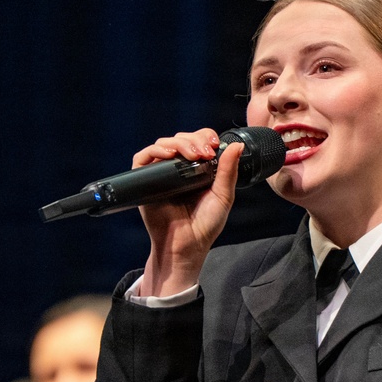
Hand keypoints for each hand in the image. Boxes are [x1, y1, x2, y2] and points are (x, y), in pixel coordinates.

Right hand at [133, 128, 243, 296]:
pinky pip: (143, 158)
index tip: (215, 144)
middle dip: (195, 139)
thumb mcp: (223, 196)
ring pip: (164, 144)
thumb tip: (238, 145)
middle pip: (181, 138)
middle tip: (206, 152)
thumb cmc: (205, 224)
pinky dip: (155, 150)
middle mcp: (178, 168)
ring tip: (193, 155)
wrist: (187, 245)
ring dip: (179, 143)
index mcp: (197, 169)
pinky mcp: (144, 180)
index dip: (206, 136)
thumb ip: (228, 171)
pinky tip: (169, 154)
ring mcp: (160, 173)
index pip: (198, 141)